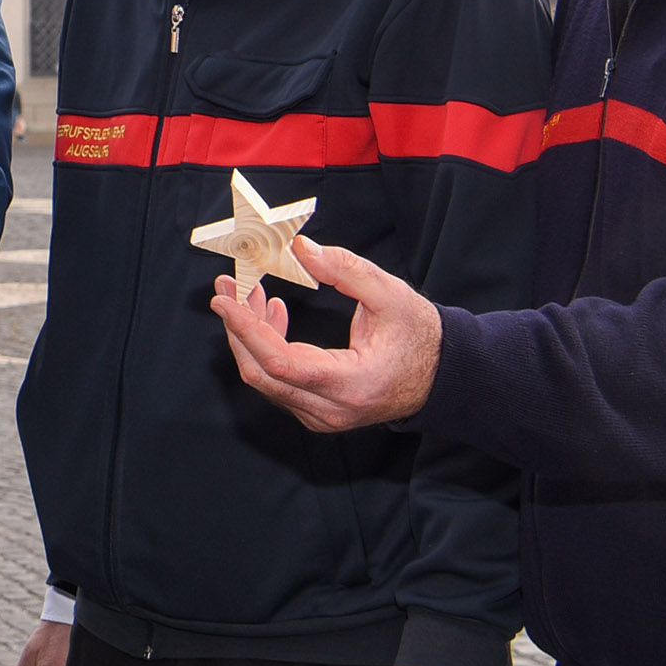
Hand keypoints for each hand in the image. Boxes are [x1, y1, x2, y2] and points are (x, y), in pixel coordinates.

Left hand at [211, 235, 442, 430]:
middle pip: (262, 374)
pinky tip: (273, 315)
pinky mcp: (317, 411)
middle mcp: (331, 410)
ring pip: (266, 380)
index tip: (224, 299)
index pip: (280, 363)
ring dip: (250, 335)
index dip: (246, 330)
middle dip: (238, 328)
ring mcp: (322, 416)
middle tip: (229, 287)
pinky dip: (266, 347)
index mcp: (351, 385)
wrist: (442, 375)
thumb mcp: (391, 294)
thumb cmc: (419, 335)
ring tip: (252, 293)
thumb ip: (346, 269)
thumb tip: (302, 248)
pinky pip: (278, 382)